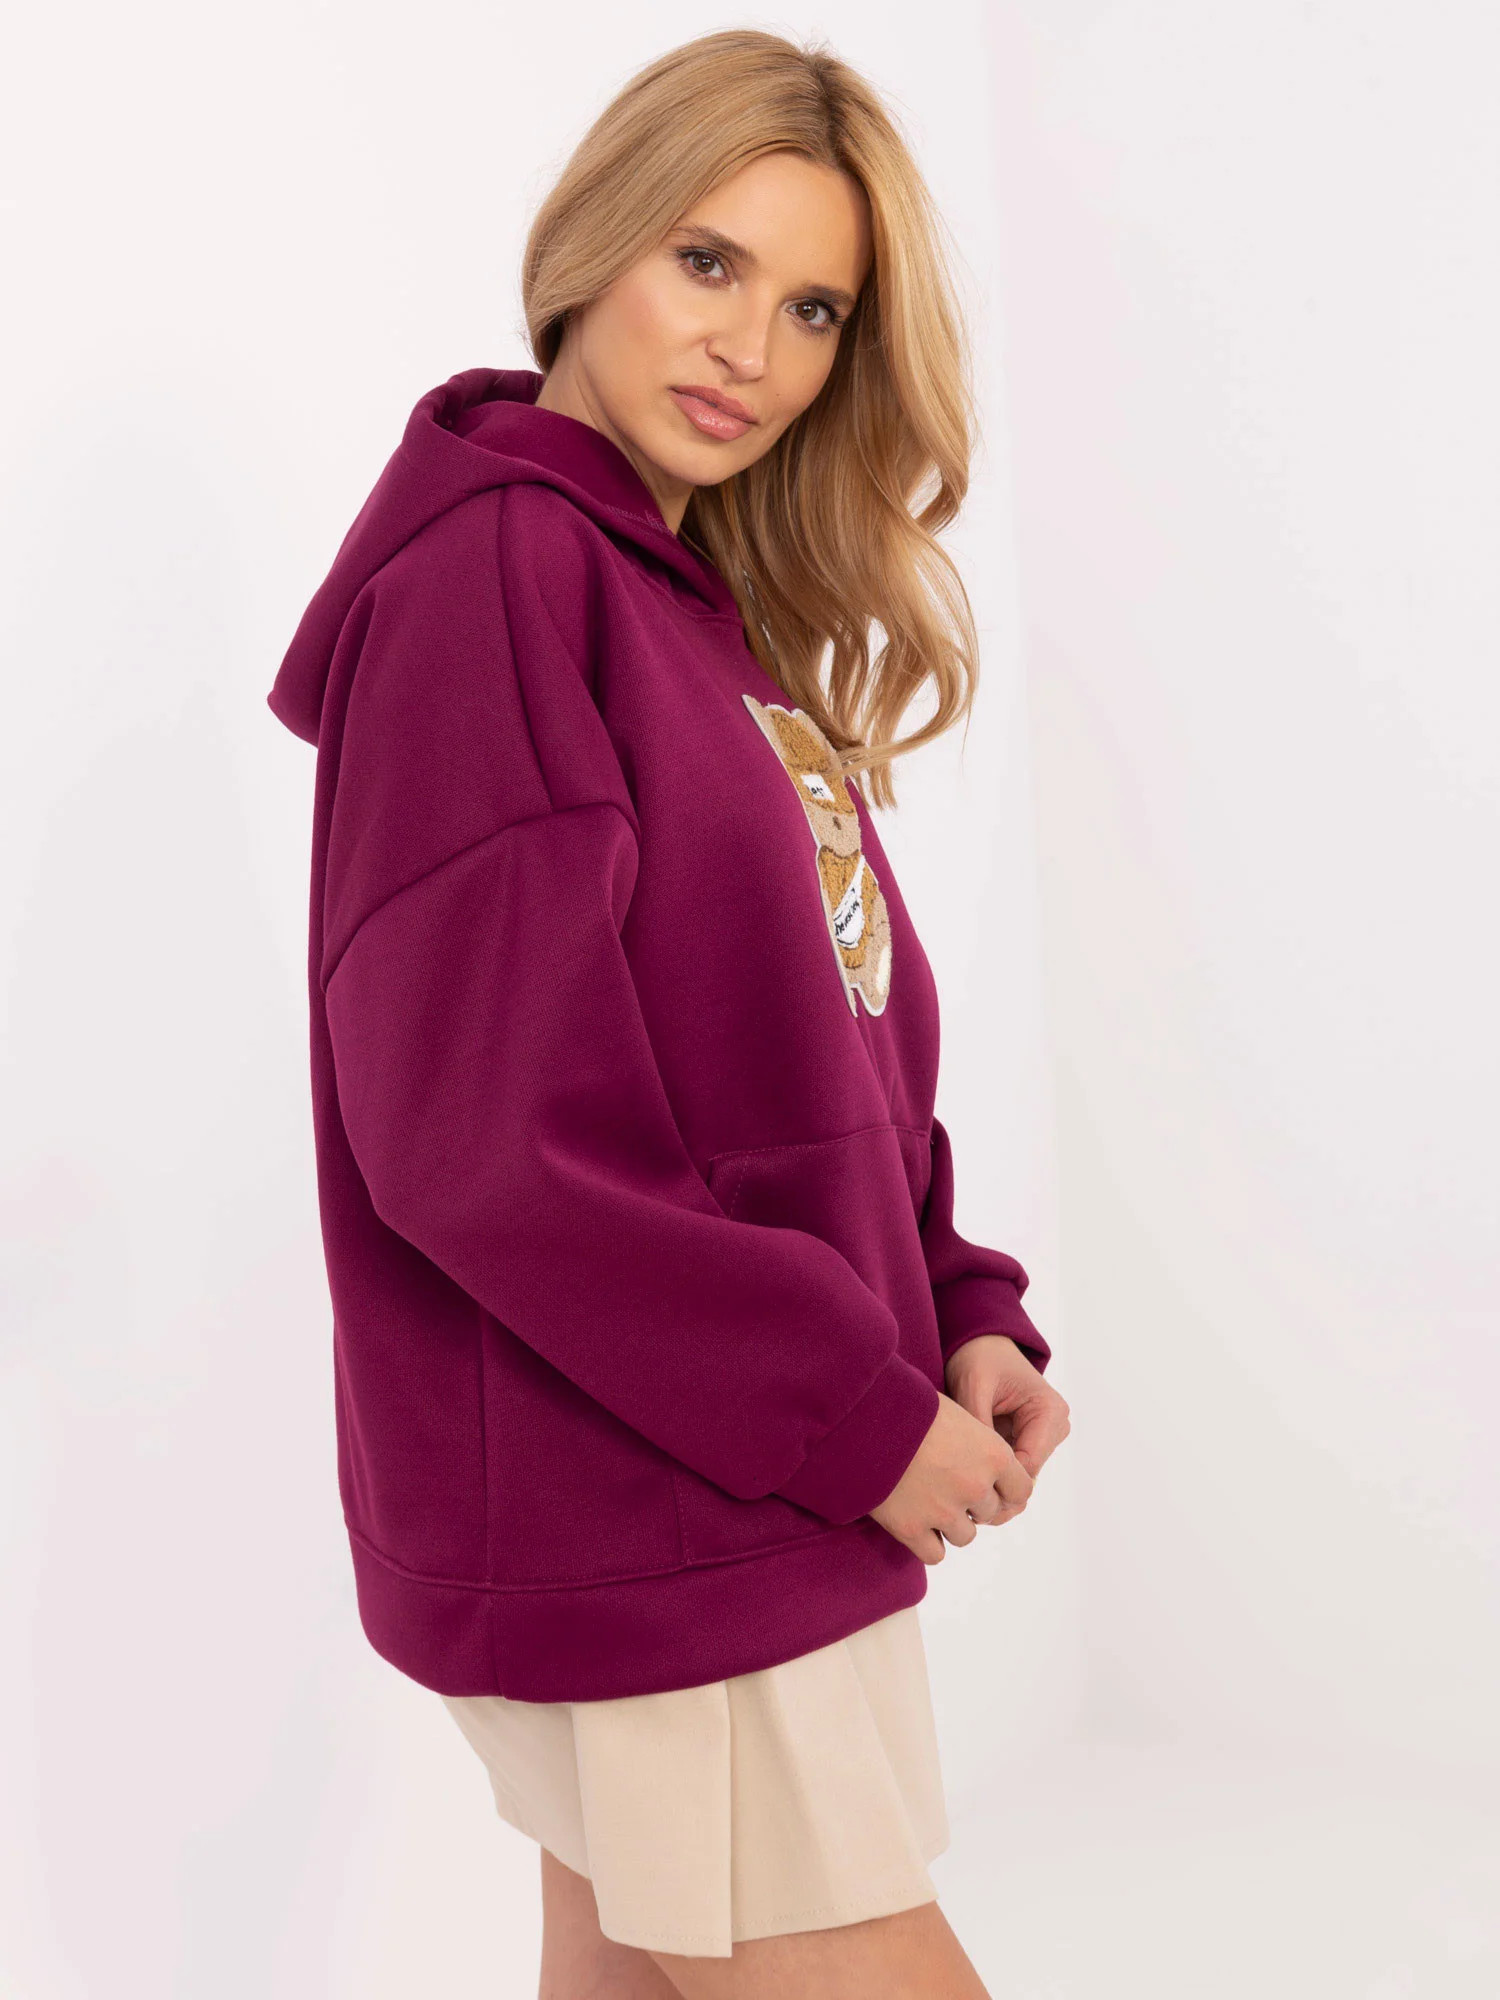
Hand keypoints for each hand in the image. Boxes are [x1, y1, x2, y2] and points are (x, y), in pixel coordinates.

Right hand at [868, 1391, 1033, 1564]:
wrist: (862, 1415)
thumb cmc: (909, 1405)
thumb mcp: (956, 1412)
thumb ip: (978, 1442)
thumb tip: (985, 1460)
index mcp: (993, 1455)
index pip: (1021, 1489)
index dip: (1005, 1487)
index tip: (989, 1482)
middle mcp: (975, 1487)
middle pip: (990, 1512)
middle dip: (973, 1502)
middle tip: (947, 1483)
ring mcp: (944, 1512)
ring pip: (966, 1536)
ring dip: (951, 1523)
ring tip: (928, 1500)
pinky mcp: (912, 1529)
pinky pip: (935, 1554)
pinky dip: (928, 1542)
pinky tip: (916, 1521)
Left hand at [943, 1334, 1070, 1481]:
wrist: (980, 1343)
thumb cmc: (978, 1357)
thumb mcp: (974, 1388)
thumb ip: (980, 1426)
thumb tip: (982, 1468)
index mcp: (1050, 1411)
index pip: (1028, 1465)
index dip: (998, 1479)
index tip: (966, 1486)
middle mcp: (1056, 1425)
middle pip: (1026, 1473)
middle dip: (995, 1478)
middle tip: (960, 1484)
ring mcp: (1046, 1434)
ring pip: (1019, 1473)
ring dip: (993, 1472)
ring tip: (961, 1467)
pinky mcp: (1031, 1438)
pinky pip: (1012, 1464)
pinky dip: (992, 1465)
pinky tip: (969, 1461)